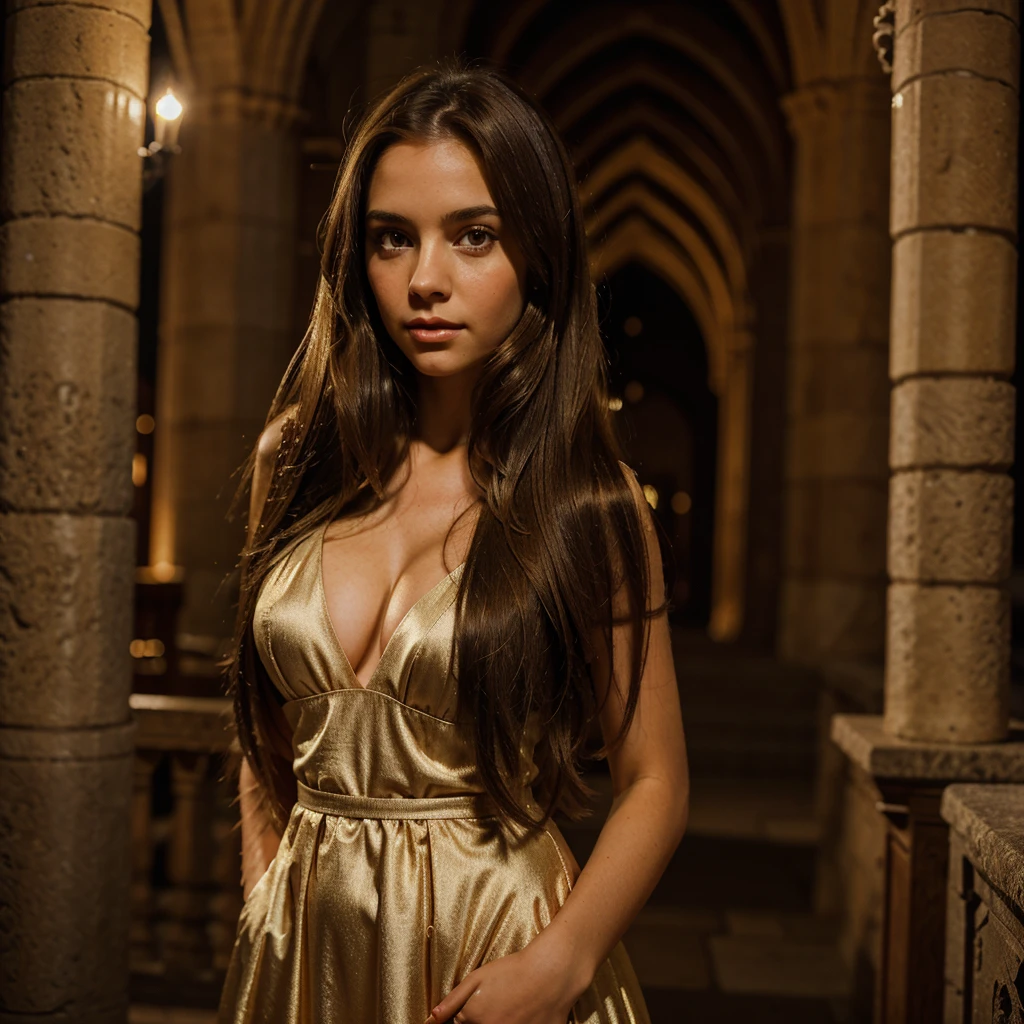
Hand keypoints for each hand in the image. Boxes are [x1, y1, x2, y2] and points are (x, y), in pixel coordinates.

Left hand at [425, 938, 586, 1023]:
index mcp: (474, 1019)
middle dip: (485, 1018)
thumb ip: (454, 1000)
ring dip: (502, 1019)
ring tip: (512, 1007)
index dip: (470, 1014)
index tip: (484, 1003)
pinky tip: (525, 1014)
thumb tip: (432, 1018)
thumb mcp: (477, 978)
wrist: (551, 972)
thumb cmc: (513, 971)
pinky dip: (519, 1022)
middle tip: (501, 1003)